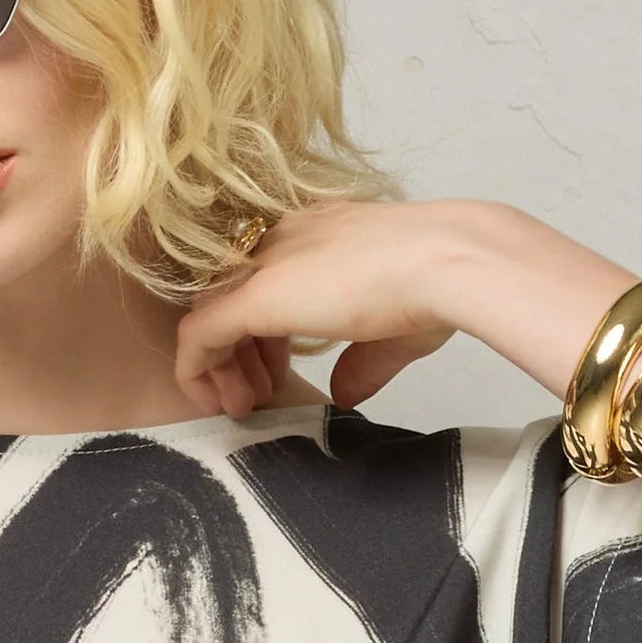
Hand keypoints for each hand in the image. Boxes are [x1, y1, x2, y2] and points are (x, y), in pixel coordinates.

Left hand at [174, 200, 458, 417]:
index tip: (281, 373)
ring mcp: (262, 266)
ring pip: (209, 314)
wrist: (444, 264)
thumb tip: (344, 394)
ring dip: (219, 367)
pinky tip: (217, 402)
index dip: (266, 333)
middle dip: (239, 351)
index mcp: (316, 236)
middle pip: (231, 295)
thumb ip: (362, 362)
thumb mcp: (393, 332)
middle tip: (256, 395)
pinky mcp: (249, 297)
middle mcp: (280, 240)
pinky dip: (197, 371)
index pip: (267, 279)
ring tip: (240, 406)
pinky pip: (197, 336)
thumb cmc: (435, 287)